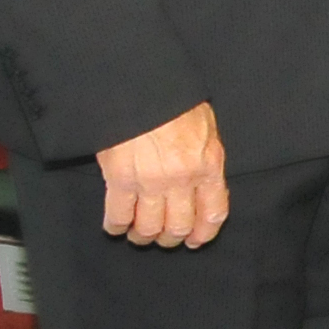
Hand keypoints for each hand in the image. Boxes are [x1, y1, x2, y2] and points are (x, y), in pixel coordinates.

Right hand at [98, 102, 227, 248]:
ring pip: (149, 227)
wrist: (142, 87)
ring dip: (143, 236)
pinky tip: (116, 226)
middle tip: (163, 237)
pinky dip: (116, 226)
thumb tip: (203, 182)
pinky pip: (118, 215)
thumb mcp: (206, 128)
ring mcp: (151, 182)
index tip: (195, 241)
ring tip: (139, 234)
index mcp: (208, 165)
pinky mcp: (120, 179)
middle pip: (179, 226)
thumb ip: (205, 158)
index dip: (203, 233)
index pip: (213, 212)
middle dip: (171, 238)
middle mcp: (182, 179)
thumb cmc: (175, 102)